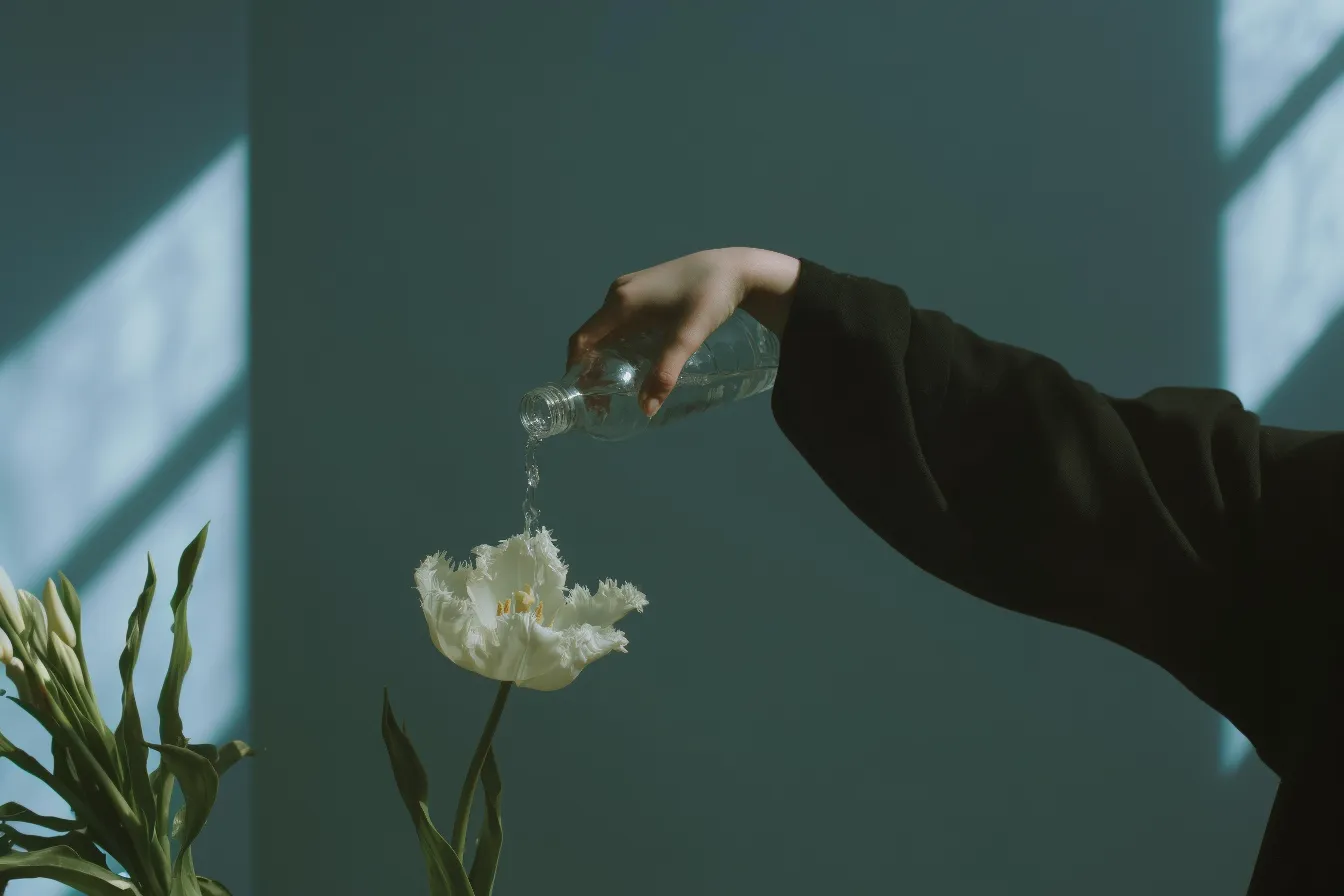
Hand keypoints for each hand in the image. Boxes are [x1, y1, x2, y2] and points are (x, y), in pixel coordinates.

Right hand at [568, 247, 799, 416]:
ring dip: (606, 356)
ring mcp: (631, 288)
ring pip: (607, 328)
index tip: (584, 396)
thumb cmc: (709, 298)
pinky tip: (637, 358)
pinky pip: (620, 320)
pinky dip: (619, 342)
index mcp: (621, 302)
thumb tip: (645, 410)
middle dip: (592, 368)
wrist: (735, 268)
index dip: (577, 369)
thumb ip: (665, 374)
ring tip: (618, 383)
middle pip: (593, 335)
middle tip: (603, 398)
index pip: (583, 340)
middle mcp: (619, 292)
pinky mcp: (644, 288)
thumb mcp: (687, 338)